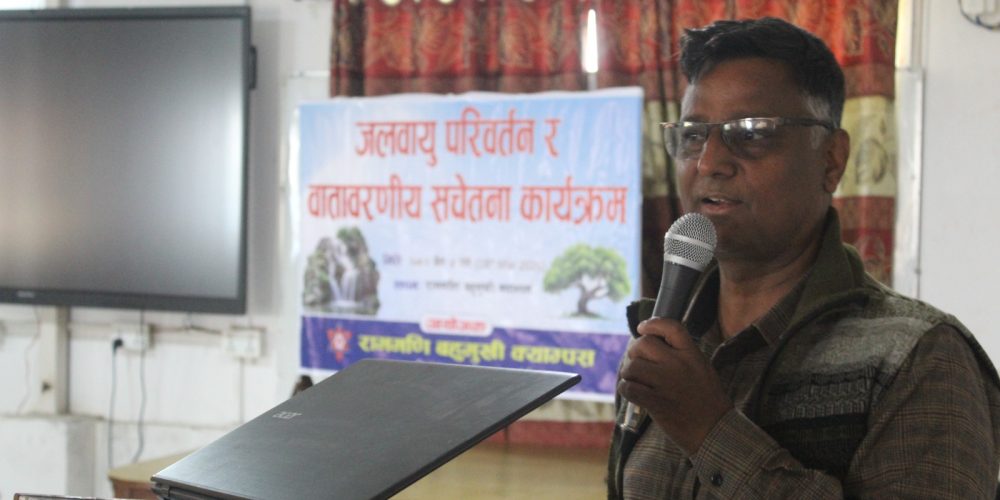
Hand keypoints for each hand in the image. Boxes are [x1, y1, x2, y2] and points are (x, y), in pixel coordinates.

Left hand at [618, 317, 733, 455]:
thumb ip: (682, 355)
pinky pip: (629, 388)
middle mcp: (678, 365)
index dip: (653, 323)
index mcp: (692, 355)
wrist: (714, 431)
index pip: (671, 327)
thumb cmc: (708, 401)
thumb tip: (652, 344)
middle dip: (634, 351)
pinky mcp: (656, 403)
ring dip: (628, 373)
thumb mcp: (702, 369)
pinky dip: (626, 389)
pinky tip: (632, 392)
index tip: (642, 328)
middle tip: (636, 361)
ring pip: (632, 366)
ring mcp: (666, 384)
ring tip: (635, 380)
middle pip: (643, 344)